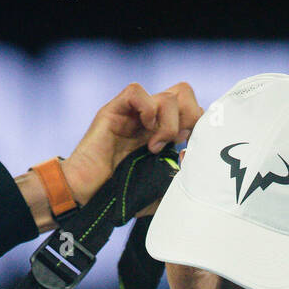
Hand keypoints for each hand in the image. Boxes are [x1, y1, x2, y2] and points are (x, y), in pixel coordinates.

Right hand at [62, 80, 202, 213]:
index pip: (192, 110)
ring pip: (167, 95)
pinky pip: (136, 91)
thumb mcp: (158, 191)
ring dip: (168, 123)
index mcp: (163, 133)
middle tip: (177, 143)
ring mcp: (133, 113)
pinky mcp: (114, 110)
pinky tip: (145, 131)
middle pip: (184, 93)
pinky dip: (147, 109)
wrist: (89, 197)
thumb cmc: (120, 196)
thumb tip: (189, 158)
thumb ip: (177, 177)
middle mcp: (150, 119)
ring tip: (154, 147)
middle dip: (190, 117)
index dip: (199, 126)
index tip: (189, 151)